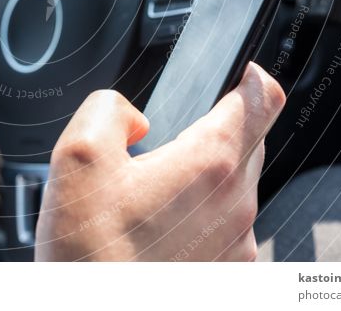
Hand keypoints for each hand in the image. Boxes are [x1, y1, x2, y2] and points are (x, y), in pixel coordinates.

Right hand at [35, 63, 284, 260]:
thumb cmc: (88, 253)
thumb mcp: (77, 154)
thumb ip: (109, 108)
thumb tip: (133, 119)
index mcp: (209, 164)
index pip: (263, 98)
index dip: (250, 75)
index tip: (236, 71)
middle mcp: (236, 204)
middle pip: (250, 139)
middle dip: (217, 126)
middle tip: (168, 138)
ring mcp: (237, 242)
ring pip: (237, 182)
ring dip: (205, 172)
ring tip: (153, 189)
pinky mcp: (228, 269)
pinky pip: (226, 221)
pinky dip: (202, 211)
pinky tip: (158, 223)